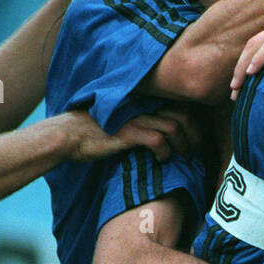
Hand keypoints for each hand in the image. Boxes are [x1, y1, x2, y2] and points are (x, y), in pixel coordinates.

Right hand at [64, 106, 200, 163]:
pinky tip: (161, 160)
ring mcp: (135, 118)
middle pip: (183, 115)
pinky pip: (158, 140)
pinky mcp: (127, 132)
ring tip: (182, 157)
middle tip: (194, 151)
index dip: (192, 122)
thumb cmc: (94, 133)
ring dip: (183, 145)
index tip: (194, 139)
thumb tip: (165, 138)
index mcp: (143, 103)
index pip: (179, 105)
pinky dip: (165, 152)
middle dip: (195, 135)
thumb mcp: (124, 124)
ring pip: (175, 127)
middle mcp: (142, 107)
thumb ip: (143, 124)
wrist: (68, 135)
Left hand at [230, 0, 263, 97]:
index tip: (240, 88)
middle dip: (238, 71)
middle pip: (250, 48)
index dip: (244, 67)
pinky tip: (252, 71)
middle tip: (233, 93)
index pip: (255, 48)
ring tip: (237, 87)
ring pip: (256, 47)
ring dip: (243, 67)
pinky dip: (260, 58)